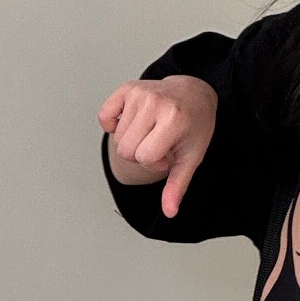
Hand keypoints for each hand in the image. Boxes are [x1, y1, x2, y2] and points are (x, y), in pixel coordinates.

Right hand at [99, 75, 217, 217]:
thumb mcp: (191, 157)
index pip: (144, 157)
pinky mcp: (127, 88)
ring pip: (116, 138)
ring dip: (132, 141)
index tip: (168, 154)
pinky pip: (104, 117)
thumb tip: (169, 213)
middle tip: (159, 143)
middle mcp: (154, 103)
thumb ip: (177, 185)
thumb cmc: (194, 127)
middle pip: (126, 150)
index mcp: (173, 119)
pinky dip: (113, 125)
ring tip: (151, 132)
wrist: (195, 94)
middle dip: (141, 154)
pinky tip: (132, 123)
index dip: (155, 163)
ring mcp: (139, 93)